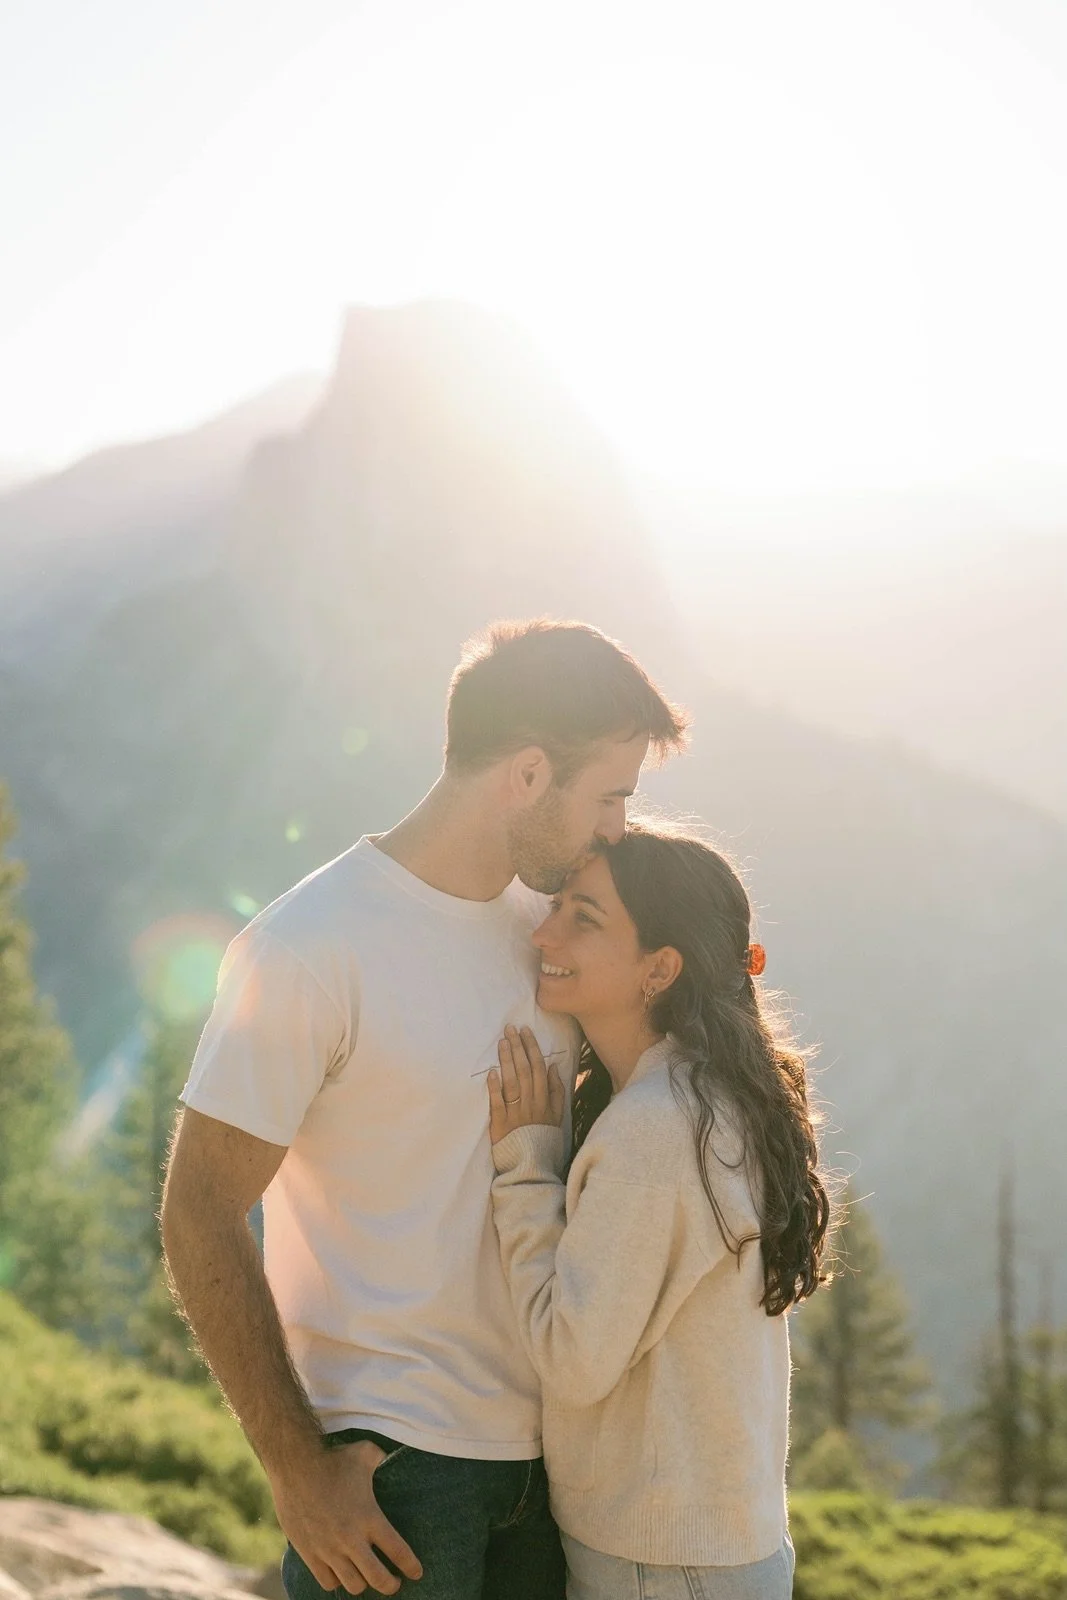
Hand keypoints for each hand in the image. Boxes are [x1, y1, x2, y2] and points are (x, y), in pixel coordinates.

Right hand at [269, 1439, 421, 1594]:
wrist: (294, 1465)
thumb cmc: (332, 1459)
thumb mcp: (365, 1453)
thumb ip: (382, 1459)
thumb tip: (393, 1458)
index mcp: (369, 1516)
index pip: (398, 1551)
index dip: (411, 1566)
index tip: (417, 1573)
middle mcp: (351, 1538)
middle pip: (378, 1578)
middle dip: (391, 1585)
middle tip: (395, 1583)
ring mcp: (329, 1549)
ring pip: (354, 1585)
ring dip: (364, 1584)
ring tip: (367, 1577)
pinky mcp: (309, 1553)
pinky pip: (328, 1582)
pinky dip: (337, 1581)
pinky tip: (342, 1573)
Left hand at [488, 1025, 564, 1143]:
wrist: (532, 1166)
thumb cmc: (543, 1139)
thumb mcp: (557, 1116)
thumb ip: (557, 1091)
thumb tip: (553, 1067)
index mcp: (545, 1101)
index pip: (539, 1068)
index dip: (532, 1048)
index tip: (525, 1031)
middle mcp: (531, 1104)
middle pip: (525, 1071)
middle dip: (518, 1047)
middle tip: (510, 1029)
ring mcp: (515, 1113)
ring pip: (512, 1082)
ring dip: (507, 1061)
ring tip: (502, 1042)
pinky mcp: (500, 1124)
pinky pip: (498, 1103)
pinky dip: (495, 1088)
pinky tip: (492, 1072)